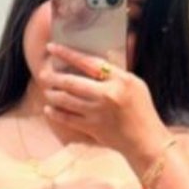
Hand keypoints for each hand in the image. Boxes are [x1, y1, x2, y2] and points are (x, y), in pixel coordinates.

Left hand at [38, 42, 168, 165]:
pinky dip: (56, 113)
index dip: (67, 54)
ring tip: (46, 91)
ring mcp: (98, 112)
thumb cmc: (142, 111)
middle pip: (71, 82)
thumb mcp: (136, 84)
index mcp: (120, 80)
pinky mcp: (93, 128)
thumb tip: (92, 63)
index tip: (52, 48)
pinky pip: (68, 118)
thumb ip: (116, 73)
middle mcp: (107, 94)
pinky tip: (49, 109)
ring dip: (52, 94)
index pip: (88, 62)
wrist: (145, 140)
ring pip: (66, 100)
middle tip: (43, 74)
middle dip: (53, 77)